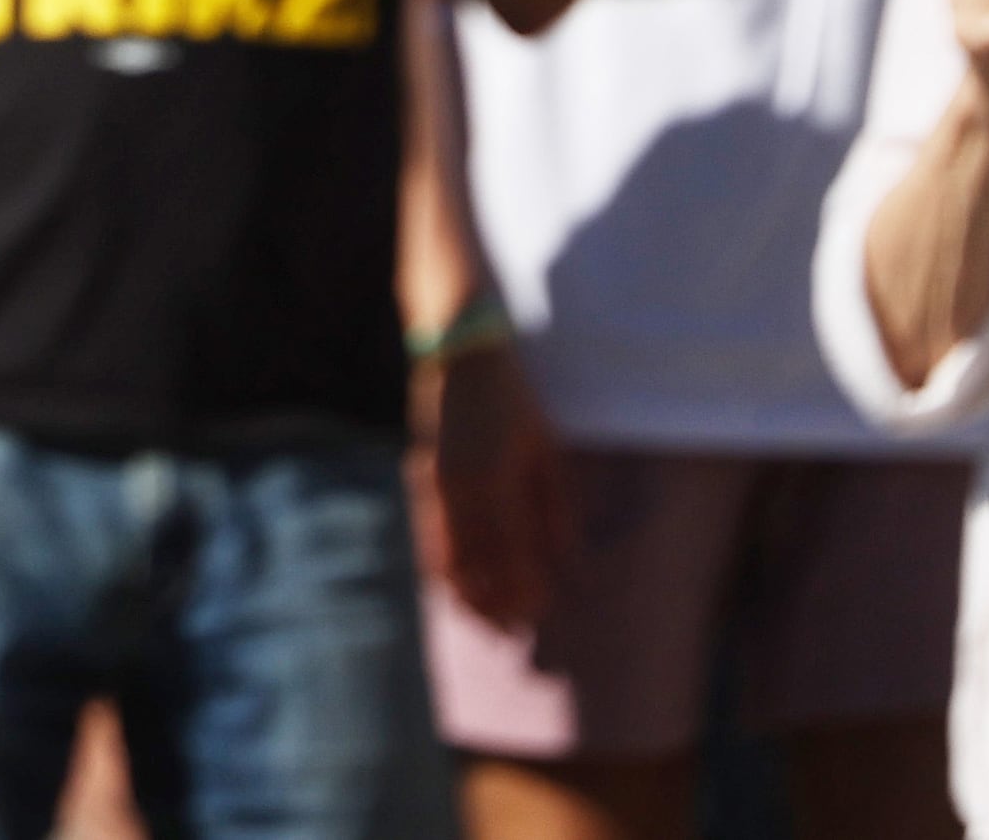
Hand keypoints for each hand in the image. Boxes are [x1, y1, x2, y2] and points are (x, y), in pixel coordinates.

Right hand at [409, 339, 571, 636]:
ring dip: (466, 595)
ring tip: (484, 622)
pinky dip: (441, 569)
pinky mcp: (420, 481)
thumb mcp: (545, 449)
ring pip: (446, 559)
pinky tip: (454, 587)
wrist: (457, 355)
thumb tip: (568, 562)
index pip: (511, 556)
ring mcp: (433, 486)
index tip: (539, 615)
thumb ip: (556, 508)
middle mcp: (460, 491)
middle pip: (476, 568)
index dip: (524, 591)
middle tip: (511, 633)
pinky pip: (428, 539)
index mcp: (496, 482)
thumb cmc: (513, 399)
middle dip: (494, 606)